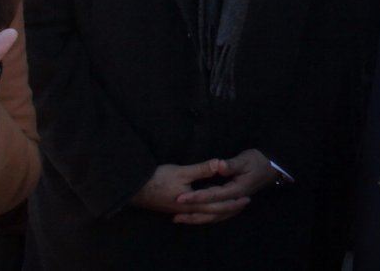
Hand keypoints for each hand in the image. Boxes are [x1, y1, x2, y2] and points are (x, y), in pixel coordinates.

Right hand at [130, 160, 248, 224]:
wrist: (133, 190)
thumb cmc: (157, 179)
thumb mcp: (181, 171)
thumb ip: (201, 169)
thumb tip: (219, 164)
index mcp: (193, 202)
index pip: (218, 205)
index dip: (232, 202)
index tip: (245, 198)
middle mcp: (188, 210)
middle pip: (213, 212)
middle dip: (229, 208)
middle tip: (243, 204)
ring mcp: (181, 210)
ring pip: (204, 214)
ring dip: (218, 211)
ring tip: (229, 207)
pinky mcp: (174, 208)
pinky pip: (195, 213)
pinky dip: (204, 212)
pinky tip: (205, 207)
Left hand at [173, 149, 276, 224]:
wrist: (272, 167)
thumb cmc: (258, 161)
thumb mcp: (245, 159)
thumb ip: (231, 165)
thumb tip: (218, 165)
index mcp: (236, 189)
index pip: (213, 195)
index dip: (196, 197)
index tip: (180, 197)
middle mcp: (235, 200)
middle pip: (212, 211)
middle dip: (193, 212)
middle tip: (174, 214)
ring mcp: (235, 204)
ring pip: (214, 216)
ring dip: (197, 219)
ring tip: (179, 219)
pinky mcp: (234, 203)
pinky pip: (219, 215)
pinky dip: (207, 218)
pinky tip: (196, 218)